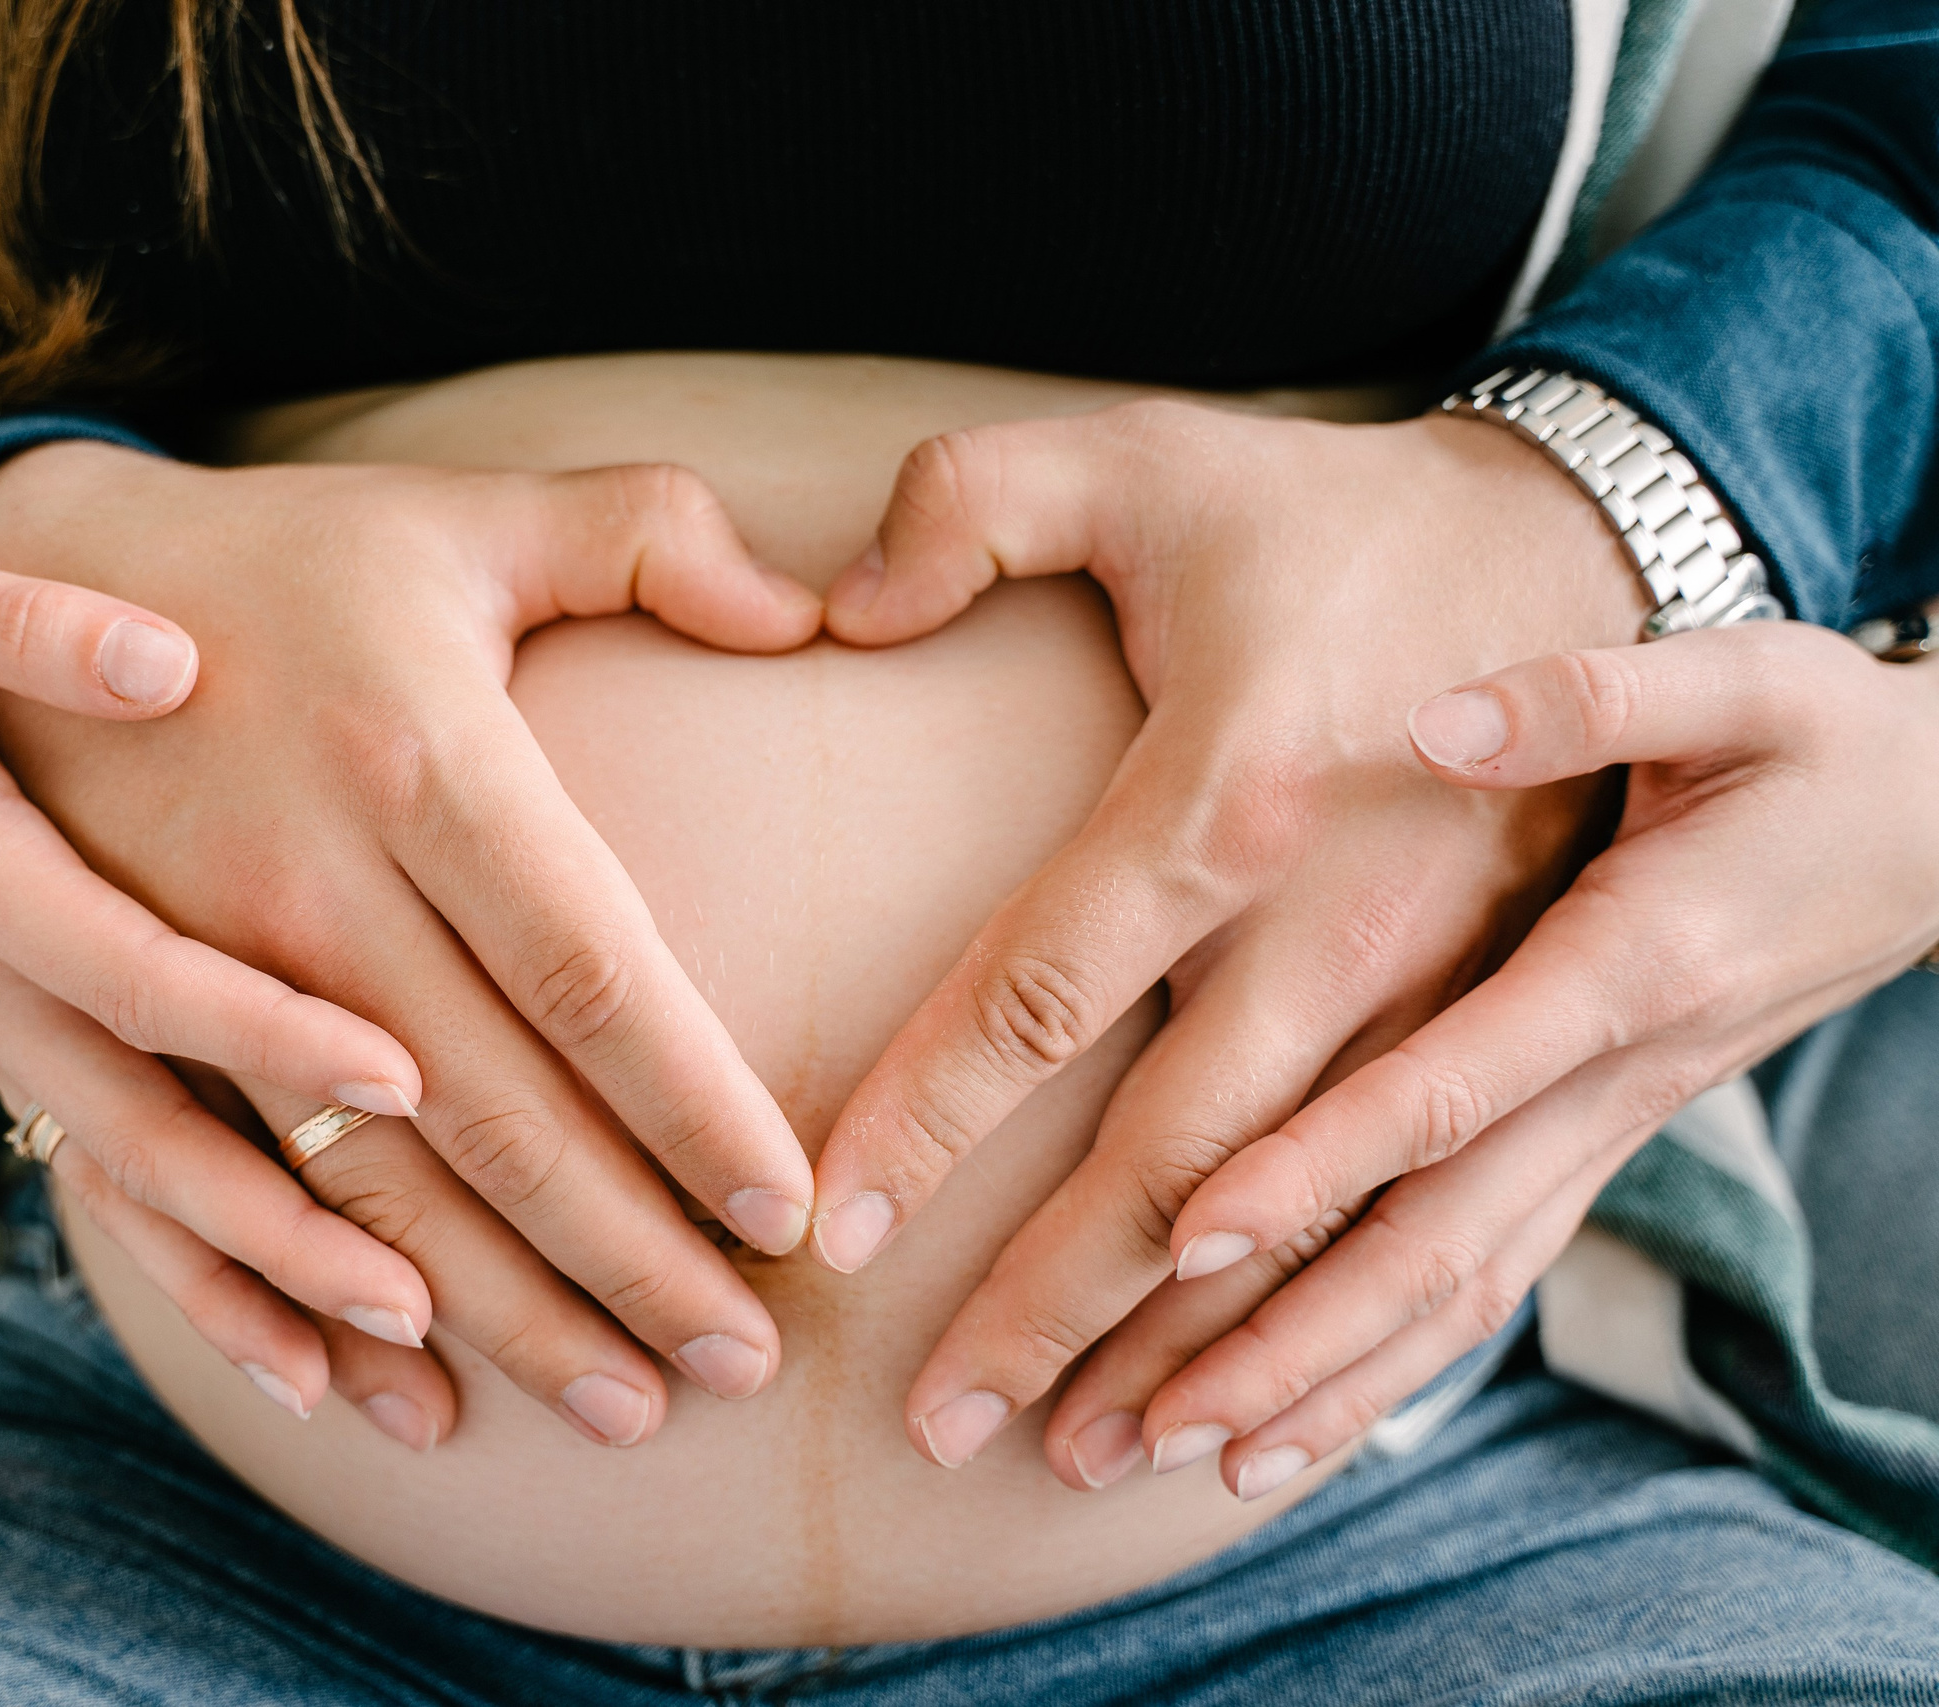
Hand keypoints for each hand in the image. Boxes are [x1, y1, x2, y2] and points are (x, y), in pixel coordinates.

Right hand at [0, 444, 825, 1446]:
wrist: (25, 571)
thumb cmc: (294, 558)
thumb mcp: (468, 514)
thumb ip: (649, 533)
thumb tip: (814, 603)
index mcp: (417, 759)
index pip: (589, 975)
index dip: (695, 1109)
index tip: (791, 1216)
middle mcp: (304, 885)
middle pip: (494, 1120)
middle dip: (627, 1260)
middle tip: (745, 1363)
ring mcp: (192, 972)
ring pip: (364, 1192)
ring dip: (497, 1319)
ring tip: (623, 1411)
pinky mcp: (106, 1022)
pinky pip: (195, 1204)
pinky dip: (290, 1317)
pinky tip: (394, 1406)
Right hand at [0, 528, 467, 1438]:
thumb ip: (18, 623)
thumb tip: (167, 660)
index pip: (136, 969)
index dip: (261, 1029)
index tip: (404, 1071)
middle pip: (141, 1133)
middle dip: (282, 1229)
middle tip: (429, 1305)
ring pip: (132, 1192)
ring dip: (259, 1295)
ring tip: (401, 1385)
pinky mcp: (19, 1052)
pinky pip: (107, 1191)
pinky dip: (197, 1284)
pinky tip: (306, 1371)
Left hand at [805, 400, 1649, 1471]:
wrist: (1580, 541)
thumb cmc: (1323, 514)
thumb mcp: (1142, 457)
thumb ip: (967, 504)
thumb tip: (831, 613)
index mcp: (1225, 793)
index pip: (1043, 989)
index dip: (931, 1115)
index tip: (833, 1226)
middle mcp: (1340, 925)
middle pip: (1176, 1163)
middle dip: (1054, 1305)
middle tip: (940, 1427)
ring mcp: (1440, 994)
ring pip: (1304, 1226)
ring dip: (1192, 1357)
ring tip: (1076, 1458)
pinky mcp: (1505, 1026)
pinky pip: (1431, 1220)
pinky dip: (1346, 1339)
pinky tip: (1262, 1421)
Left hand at [1076, 619, 1938, 1498]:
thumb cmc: (1829, 744)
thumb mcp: (1746, 684)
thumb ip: (1590, 697)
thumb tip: (1436, 721)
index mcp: (1628, 963)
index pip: (1447, 1089)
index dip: (1318, 1165)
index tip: (1183, 1237)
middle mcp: (1612, 1078)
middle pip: (1431, 1242)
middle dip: (1276, 1342)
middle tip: (1122, 1423)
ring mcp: (1606, 1131)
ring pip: (1456, 1291)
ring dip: (1313, 1384)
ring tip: (1165, 1454)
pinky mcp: (1594, 1148)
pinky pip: (1486, 1281)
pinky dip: (1389, 1366)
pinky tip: (1284, 1431)